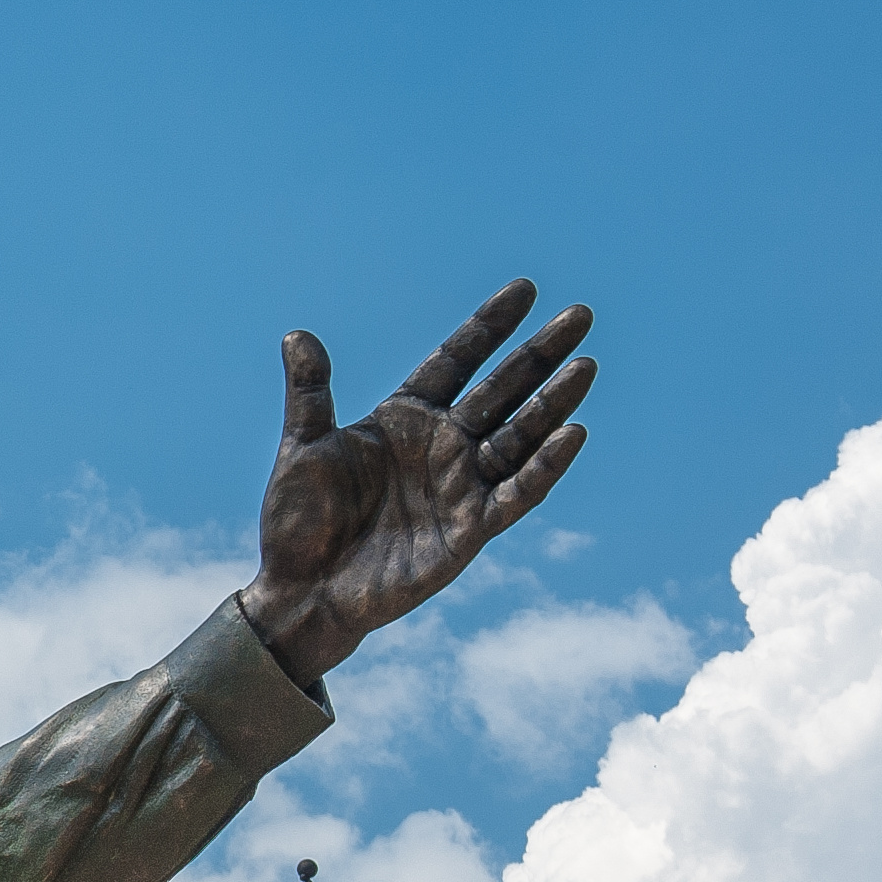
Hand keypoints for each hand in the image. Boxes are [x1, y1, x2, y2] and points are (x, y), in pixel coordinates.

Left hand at [236, 279, 593, 688]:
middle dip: (538, 354)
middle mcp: (441, 446)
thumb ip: (310, 394)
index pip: (455, 361)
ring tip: (585, 366)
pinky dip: (544, 466)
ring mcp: (459, 485)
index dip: (488, 326)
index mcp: (404, 420)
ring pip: (518, 435)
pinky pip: (517, 493)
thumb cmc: (297, 523)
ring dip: (552, 403)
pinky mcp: (470, 529)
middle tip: (579, 316)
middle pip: (500, 390)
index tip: (525, 289)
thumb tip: (297, 335)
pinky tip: (572, 434)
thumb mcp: (302, 450)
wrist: (302, 592)